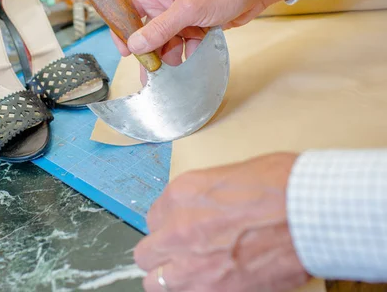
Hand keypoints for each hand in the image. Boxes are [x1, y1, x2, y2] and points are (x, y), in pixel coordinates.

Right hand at [113, 0, 296, 82]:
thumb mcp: (188, 9)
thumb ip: (160, 28)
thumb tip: (135, 45)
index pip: (128, 9)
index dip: (122, 29)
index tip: (125, 52)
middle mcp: (166, 4)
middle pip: (147, 31)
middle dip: (149, 52)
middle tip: (150, 74)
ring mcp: (182, 15)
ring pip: (166, 41)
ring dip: (170, 56)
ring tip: (175, 71)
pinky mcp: (196, 25)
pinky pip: (184, 44)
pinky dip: (188, 53)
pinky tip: (193, 61)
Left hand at [135, 152, 310, 291]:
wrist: (311, 214)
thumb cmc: (281, 186)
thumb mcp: (229, 176)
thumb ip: (202, 197)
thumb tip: (197, 211)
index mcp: (180, 195)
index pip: (152, 218)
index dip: (168, 225)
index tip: (180, 228)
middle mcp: (178, 230)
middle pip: (146, 254)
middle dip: (160, 253)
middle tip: (180, 253)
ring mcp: (194, 265)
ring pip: (156, 283)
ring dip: (170, 278)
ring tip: (191, 273)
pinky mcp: (216, 291)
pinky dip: (196, 291)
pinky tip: (213, 283)